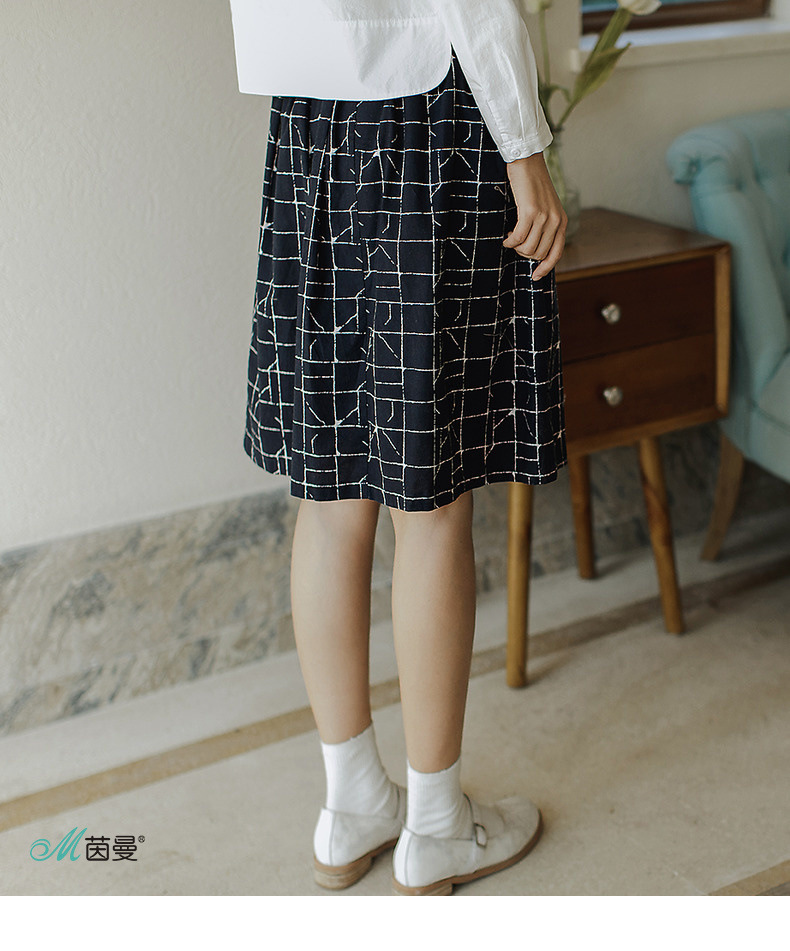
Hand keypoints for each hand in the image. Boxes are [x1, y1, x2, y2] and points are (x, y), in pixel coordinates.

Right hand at [503, 151, 566, 280]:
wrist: (527, 162)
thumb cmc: (533, 185)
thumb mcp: (545, 208)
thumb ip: (545, 226)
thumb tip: (534, 251)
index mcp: (562, 221)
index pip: (556, 254)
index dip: (545, 268)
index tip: (535, 277)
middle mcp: (556, 221)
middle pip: (538, 254)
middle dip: (524, 254)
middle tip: (516, 243)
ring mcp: (544, 217)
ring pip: (527, 249)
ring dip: (516, 247)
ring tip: (511, 238)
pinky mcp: (530, 212)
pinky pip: (517, 238)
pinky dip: (510, 241)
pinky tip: (506, 237)